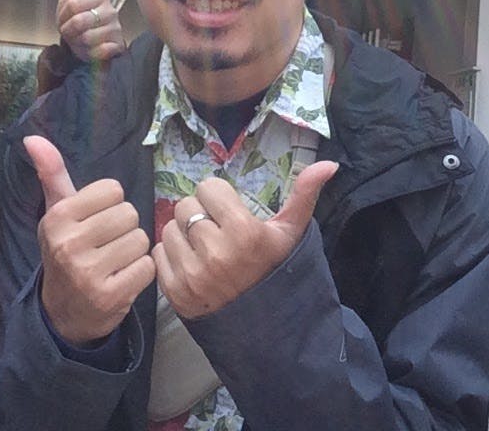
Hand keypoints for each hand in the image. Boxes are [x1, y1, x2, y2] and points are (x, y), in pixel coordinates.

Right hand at [26, 135, 155, 344]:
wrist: (63, 312)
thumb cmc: (66, 251)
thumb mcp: (57, 213)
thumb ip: (51, 174)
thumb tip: (32, 137)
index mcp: (58, 218)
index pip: (113, 189)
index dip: (110, 205)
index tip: (95, 222)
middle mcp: (69, 244)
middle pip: (130, 213)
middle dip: (124, 228)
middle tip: (106, 245)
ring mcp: (88, 273)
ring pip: (141, 239)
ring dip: (134, 250)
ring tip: (114, 261)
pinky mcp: (110, 296)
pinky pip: (148, 266)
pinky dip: (142, 272)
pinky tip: (123, 278)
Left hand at [57, 0, 124, 61]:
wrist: (87, 46)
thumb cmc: (78, 21)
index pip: (73, 4)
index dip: (64, 15)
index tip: (67, 17)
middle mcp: (111, 11)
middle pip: (79, 22)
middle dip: (69, 31)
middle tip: (73, 31)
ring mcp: (116, 29)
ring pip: (87, 38)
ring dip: (79, 43)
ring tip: (82, 40)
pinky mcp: (118, 46)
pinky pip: (98, 51)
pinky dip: (90, 53)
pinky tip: (92, 49)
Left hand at [153, 161, 339, 318]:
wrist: (264, 326)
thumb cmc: (275, 270)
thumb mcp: (290, 233)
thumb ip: (304, 194)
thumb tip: (329, 163)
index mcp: (244, 232)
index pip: (208, 187)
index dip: (218, 198)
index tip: (228, 214)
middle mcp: (216, 252)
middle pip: (186, 205)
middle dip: (200, 215)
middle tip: (216, 233)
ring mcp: (193, 274)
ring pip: (169, 228)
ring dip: (183, 235)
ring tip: (204, 250)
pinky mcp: (175, 291)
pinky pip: (158, 253)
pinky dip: (171, 256)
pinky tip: (191, 265)